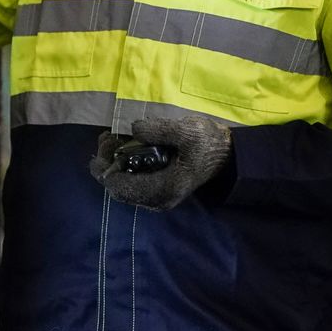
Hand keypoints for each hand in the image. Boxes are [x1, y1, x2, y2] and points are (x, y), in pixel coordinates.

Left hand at [87, 113, 232, 210]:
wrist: (226, 155)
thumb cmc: (208, 144)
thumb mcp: (187, 131)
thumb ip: (158, 130)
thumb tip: (132, 129)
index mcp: (163, 189)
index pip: (121, 187)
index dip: (105, 166)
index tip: (105, 141)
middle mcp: (157, 200)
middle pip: (118, 189)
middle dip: (107, 163)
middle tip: (107, 137)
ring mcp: (157, 198)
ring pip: (123, 187)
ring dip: (113, 164)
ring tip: (113, 139)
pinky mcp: (158, 190)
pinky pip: (132, 183)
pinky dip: (124, 166)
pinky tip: (124, 147)